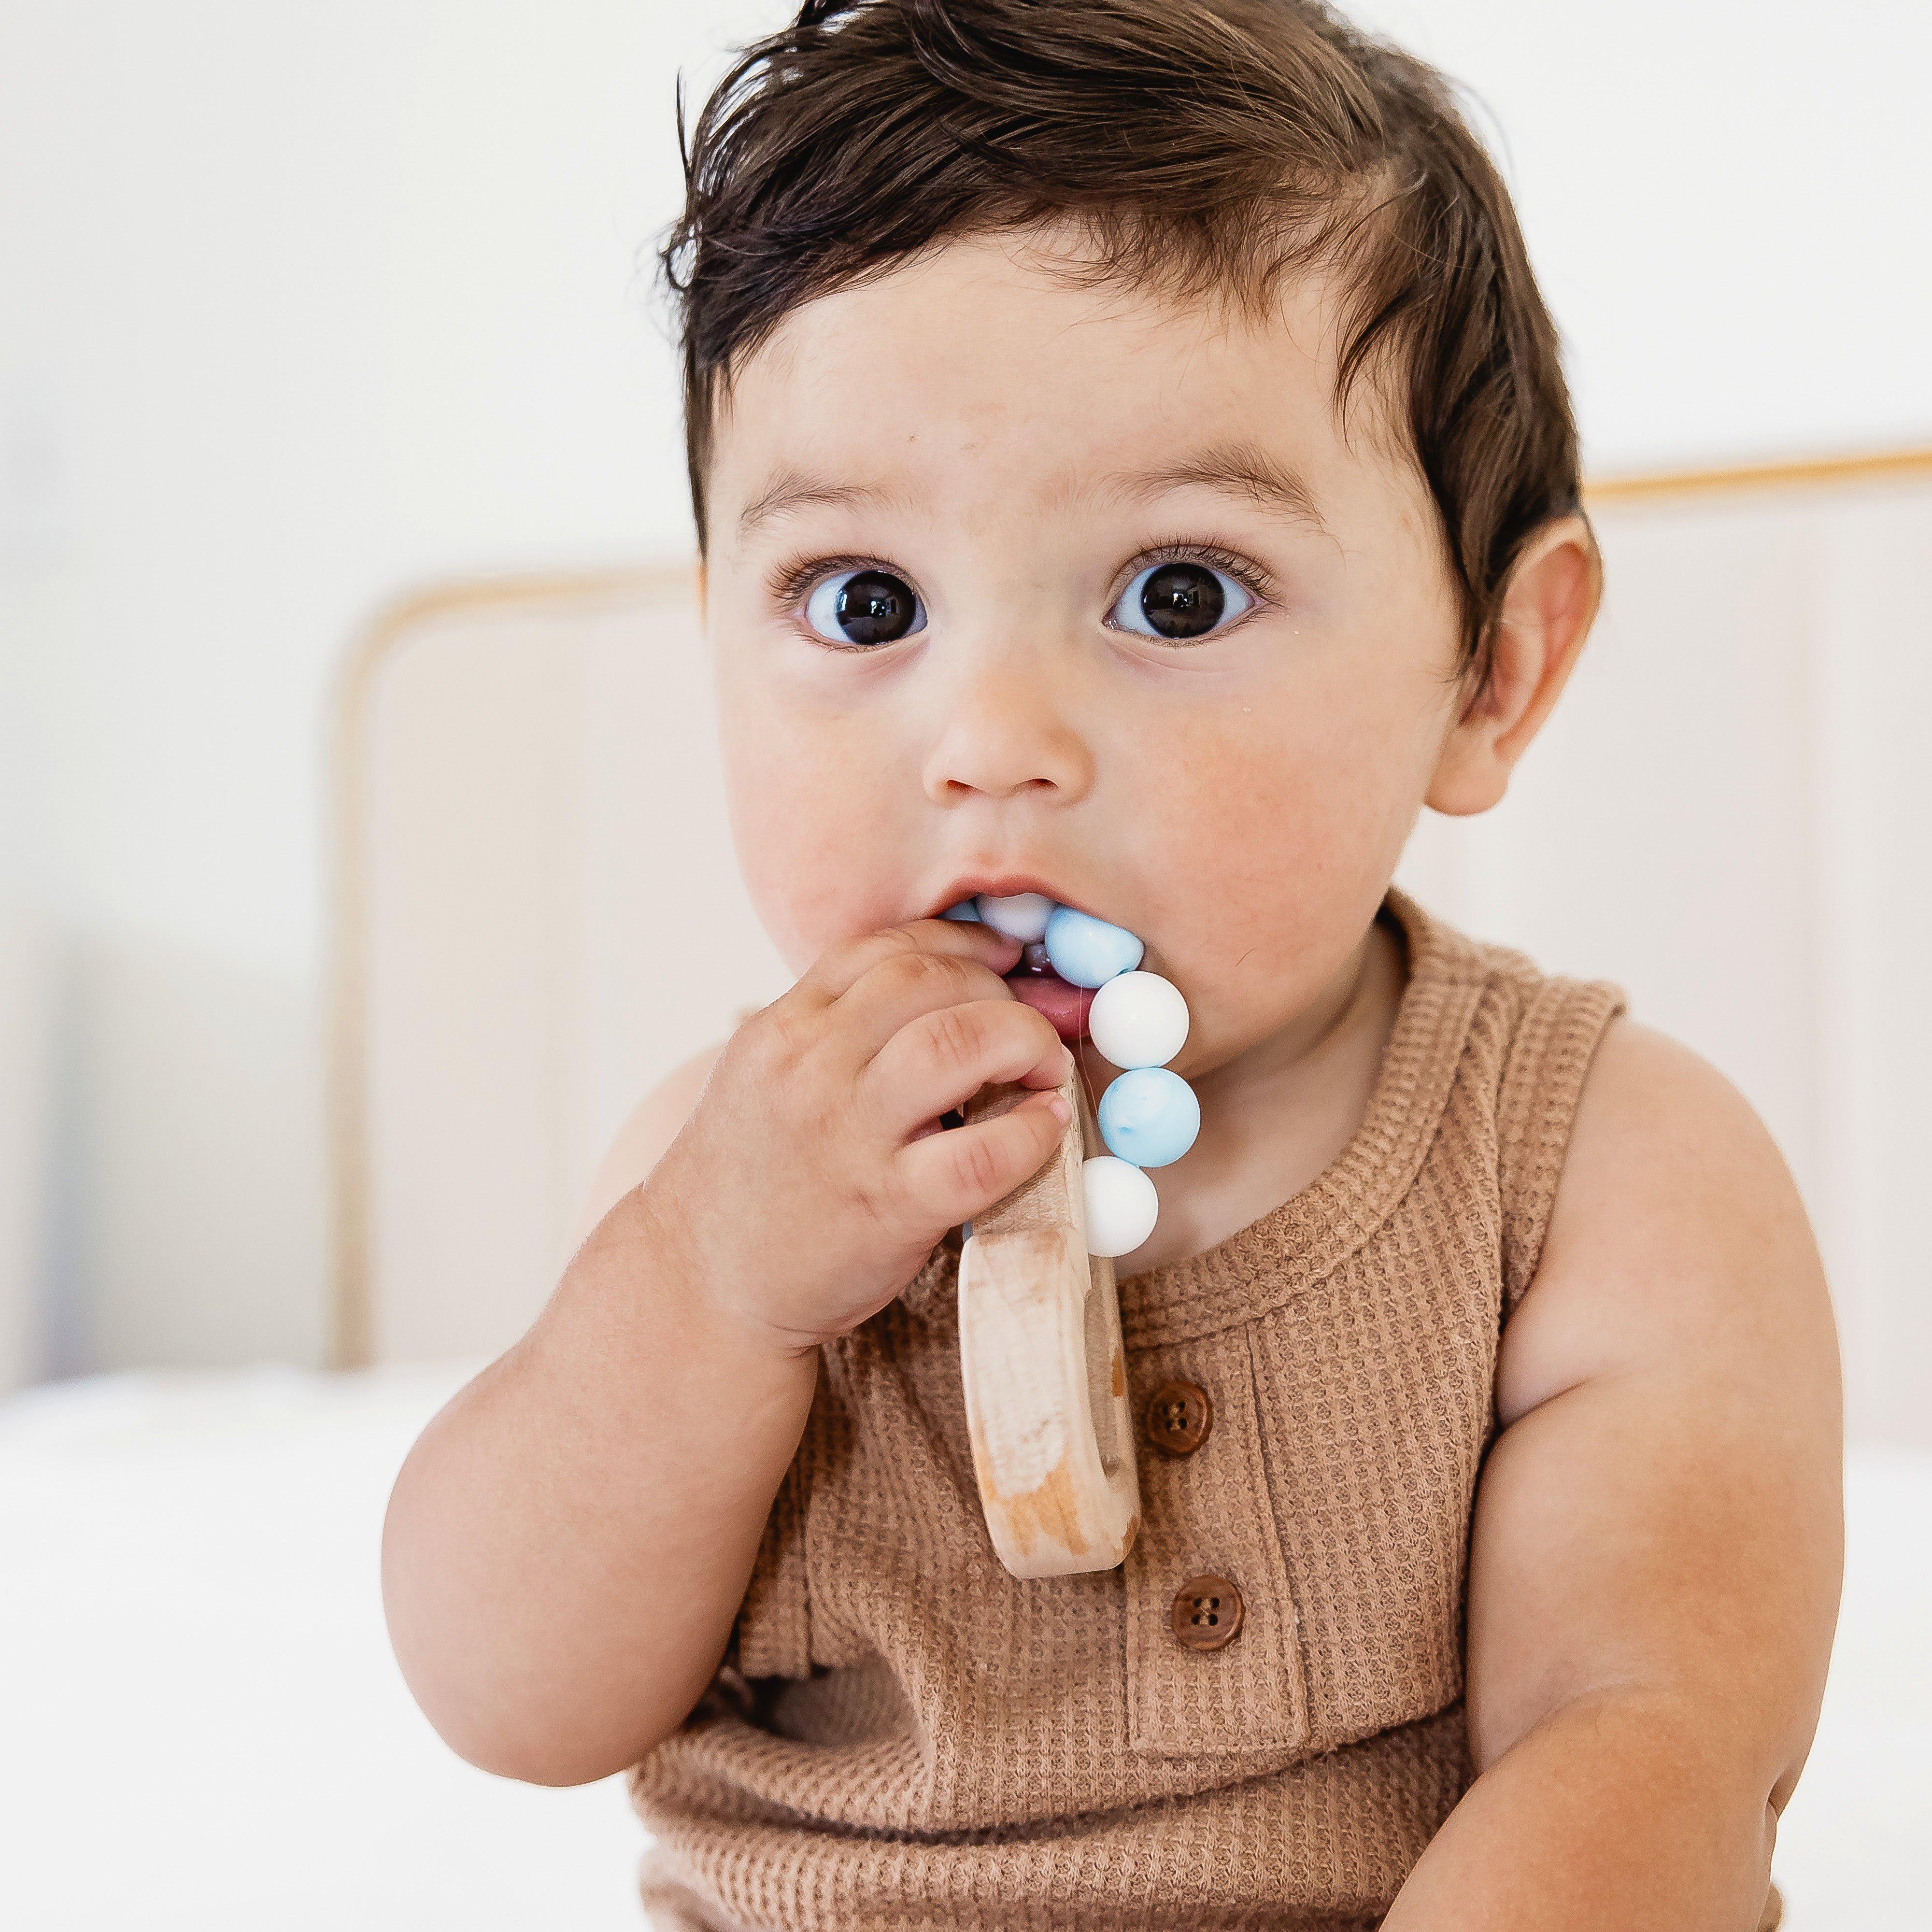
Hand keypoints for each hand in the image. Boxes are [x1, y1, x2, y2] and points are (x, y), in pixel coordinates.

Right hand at [645, 918, 1071, 1347]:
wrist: (698, 1283)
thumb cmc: (748, 1179)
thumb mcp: (766, 1076)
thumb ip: (834, 1031)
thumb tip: (940, 992)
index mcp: (783, 1028)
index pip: (885, 947)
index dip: (961, 943)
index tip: (1003, 958)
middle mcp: (811, 1067)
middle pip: (930, 979)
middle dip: (999, 991)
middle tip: (1023, 1028)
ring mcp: (850, 1135)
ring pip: (962, 1042)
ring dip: (1024, 1040)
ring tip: (1041, 1067)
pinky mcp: (889, 1206)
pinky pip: (984, 1153)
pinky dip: (1031, 1132)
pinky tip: (1045, 1126)